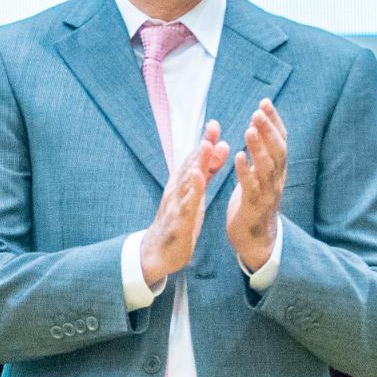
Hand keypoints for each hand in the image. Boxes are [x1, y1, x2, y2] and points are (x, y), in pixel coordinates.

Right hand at [136, 118, 230, 289]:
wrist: (157, 253)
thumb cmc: (178, 220)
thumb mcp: (196, 194)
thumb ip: (208, 171)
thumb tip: (220, 147)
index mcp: (183, 184)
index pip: (195, 159)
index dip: (206, 141)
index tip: (215, 124)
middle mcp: (177, 190)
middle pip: (191, 164)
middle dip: (202, 146)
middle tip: (213, 128)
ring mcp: (176, 205)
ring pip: (187, 181)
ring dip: (197, 163)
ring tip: (206, 147)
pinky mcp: (178, 222)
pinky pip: (186, 205)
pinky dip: (192, 191)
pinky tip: (199, 180)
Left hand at [223, 99, 288, 274]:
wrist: (255, 239)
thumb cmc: (254, 203)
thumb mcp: (261, 176)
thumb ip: (263, 154)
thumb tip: (262, 127)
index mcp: (278, 171)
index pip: (281, 141)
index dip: (274, 122)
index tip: (265, 102)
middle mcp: (277, 180)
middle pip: (277, 151)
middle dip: (268, 130)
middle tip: (258, 111)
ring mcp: (267, 194)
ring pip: (266, 167)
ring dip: (258, 147)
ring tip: (249, 129)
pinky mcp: (254, 207)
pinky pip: (251, 187)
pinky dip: (246, 171)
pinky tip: (238, 157)